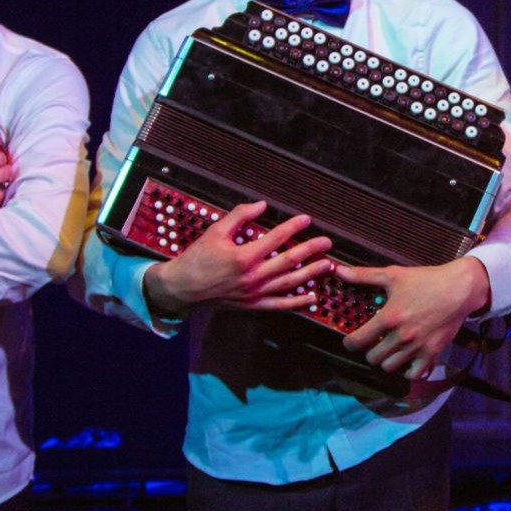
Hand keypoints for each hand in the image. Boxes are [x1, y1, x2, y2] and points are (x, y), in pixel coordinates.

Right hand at [143, 204, 333, 316]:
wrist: (182, 288)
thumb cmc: (198, 258)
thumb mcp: (215, 231)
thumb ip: (239, 216)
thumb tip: (262, 205)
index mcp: (243, 256)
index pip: (275, 238)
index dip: (293, 227)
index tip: (306, 220)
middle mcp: (252, 277)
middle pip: (289, 262)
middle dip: (311, 250)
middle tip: (327, 243)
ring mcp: (254, 294)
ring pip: (289, 283)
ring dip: (311, 274)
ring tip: (327, 265)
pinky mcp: (252, 306)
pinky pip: (279, 305)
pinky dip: (297, 303)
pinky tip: (312, 298)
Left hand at [336, 256, 490, 379]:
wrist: (459, 288)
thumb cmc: (426, 280)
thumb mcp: (393, 275)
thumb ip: (364, 276)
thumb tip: (339, 271)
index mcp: (389, 317)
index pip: (357, 341)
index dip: (349, 343)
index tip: (351, 341)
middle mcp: (401, 336)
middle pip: (372, 358)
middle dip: (369, 351)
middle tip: (373, 343)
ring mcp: (417, 346)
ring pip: (390, 367)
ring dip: (386, 361)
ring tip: (388, 350)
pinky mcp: (432, 352)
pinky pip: (413, 373)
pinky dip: (407, 370)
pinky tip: (405, 360)